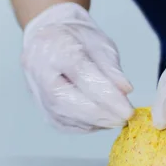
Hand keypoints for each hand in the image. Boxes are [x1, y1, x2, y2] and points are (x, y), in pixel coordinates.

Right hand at [22, 3, 133, 132]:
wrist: (49, 38)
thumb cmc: (77, 38)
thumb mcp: (100, 43)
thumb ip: (111, 68)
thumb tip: (124, 91)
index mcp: (55, 48)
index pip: (81, 75)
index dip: (106, 96)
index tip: (128, 111)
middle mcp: (39, 72)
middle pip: (68, 102)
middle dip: (101, 114)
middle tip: (125, 118)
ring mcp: (38, 93)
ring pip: (66, 117)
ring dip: (95, 122)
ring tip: (116, 118)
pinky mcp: (42, 109)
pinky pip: (65, 124)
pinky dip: (86, 126)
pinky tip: (101, 120)